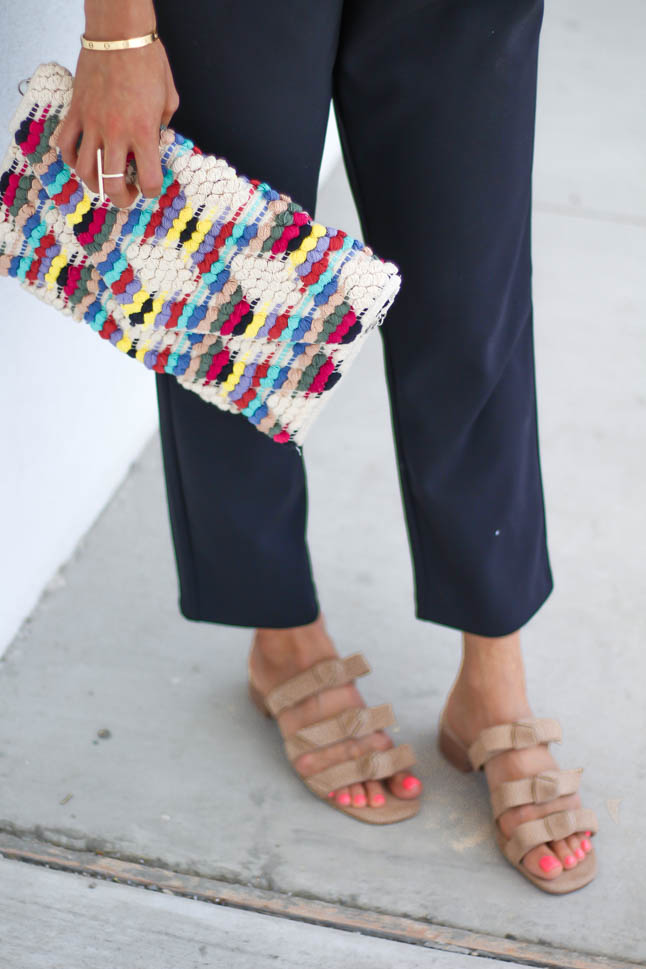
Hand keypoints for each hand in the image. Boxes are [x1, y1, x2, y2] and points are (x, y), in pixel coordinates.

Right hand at [57, 40, 179, 208]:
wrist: (119, 35)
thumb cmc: (148, 63)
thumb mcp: (170, 99)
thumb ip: (164, 126)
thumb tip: (157, 140)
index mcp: (144, 133)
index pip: (150, 180)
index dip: (152, 192)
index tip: (151, 188)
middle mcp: (116, 133)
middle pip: (112, 185)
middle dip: (122, 199)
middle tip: (127, 195)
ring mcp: (92, 123)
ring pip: (85, 170)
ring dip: (95, 184)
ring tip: (104, 181)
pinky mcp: (76, 111)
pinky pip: (65, 144)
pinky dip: (71, 158)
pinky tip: (81, 159)